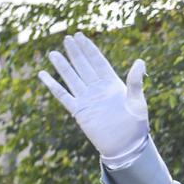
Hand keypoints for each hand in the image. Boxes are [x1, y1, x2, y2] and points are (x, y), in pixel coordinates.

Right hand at [38, 32, 148, 160]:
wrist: (126, 147)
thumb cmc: (135, 126)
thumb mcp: (138, 102)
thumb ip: (135, 82)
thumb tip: (140, 61)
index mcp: (112, 84)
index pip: (98, 61)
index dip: (89, 49)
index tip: (80, 36)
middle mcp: (98, 89)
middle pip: (83, 66)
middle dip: (75, 52)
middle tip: (67, 38)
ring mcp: (87, 99)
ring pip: (72, 78)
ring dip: (62, 66)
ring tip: (53, 53)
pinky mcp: (79, 111)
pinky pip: (63, 96)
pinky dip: (53, 85)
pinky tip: (43, 75)